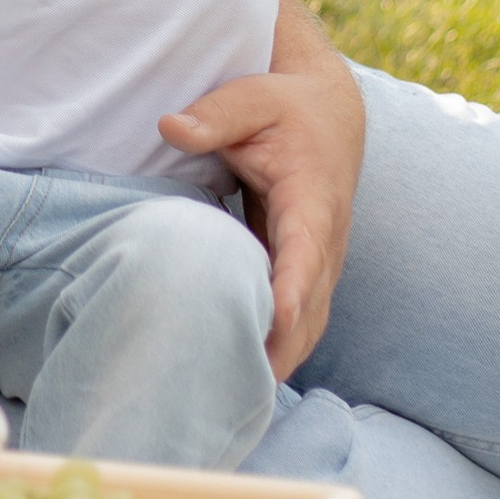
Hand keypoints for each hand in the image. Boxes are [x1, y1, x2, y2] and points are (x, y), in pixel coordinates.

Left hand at [160, 47, 363, 381]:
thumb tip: (170, 127)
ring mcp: (321, 259)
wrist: (329, 114)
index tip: (277, 321)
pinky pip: (300, 318)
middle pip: (311, 303)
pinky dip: (282, 349)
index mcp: (312, 196)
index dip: (292, 287)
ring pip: (310, 320)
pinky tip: (248, 379)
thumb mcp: (250, 98)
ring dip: (284, 358)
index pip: (305, 248)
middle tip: (247, 386)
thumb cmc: (284, 107)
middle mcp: (325, 237)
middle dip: (285, 345)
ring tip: (241, 400)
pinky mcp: (307, 270)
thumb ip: (214, 115)